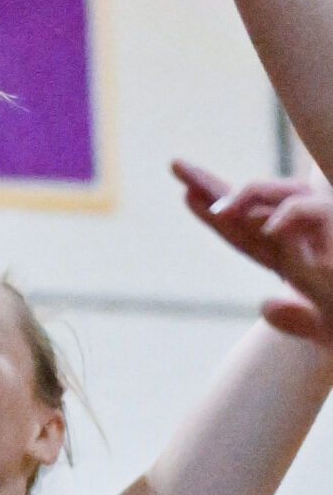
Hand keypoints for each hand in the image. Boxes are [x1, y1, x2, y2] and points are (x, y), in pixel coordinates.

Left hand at [175, 159, 332, 346]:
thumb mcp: (328, 328)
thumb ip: (298, 320)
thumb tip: (266, 305)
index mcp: (298, 258)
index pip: (249, 233)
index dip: (218, 214)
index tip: (186, 195)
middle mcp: (308, 237)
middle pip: (254, 207)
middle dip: (215, 191)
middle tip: (177, 166)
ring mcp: (325, 225)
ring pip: (277, 199)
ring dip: (244, 199)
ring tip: (211, 207)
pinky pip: (310, 213)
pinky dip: (288, 219)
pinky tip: (269, 229)